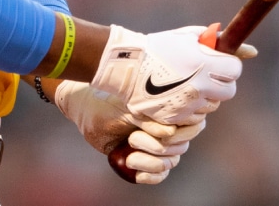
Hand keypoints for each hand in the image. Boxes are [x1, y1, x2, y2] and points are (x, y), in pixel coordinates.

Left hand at [53, 81, 203, 184]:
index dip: (183, 133)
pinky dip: (151, 177)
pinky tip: (138, 174)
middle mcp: (167, 127)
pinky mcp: (146, 158)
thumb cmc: (107, 102)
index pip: (192, 124)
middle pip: (180, 147)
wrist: (86, 110)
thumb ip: (149, 121)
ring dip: (150, 163)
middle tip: (133, 139)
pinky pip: (159, 174)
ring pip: (169, 162)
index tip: (164, 134)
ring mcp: (157, 144)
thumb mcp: (127, 109)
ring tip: (129, 157)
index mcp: (168, 109)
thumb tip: (170, 133)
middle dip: (157, 148)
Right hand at [89, 25, 247, 125]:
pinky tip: (175, 95)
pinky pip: (193, 117)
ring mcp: (188, 104)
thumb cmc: (160, 47)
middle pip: (228, 92)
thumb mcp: (189, 37)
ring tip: (185, 84)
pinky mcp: (175, 118)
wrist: (127, 67)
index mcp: (205, 63)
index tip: (217, 63)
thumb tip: (253, 52)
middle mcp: (200, 86)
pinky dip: (188, 108)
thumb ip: (220, 41)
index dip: (228, 66)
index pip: (235, 70)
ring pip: (211, 106)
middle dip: (220, 83)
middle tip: (204, 76)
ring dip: (204, 97)